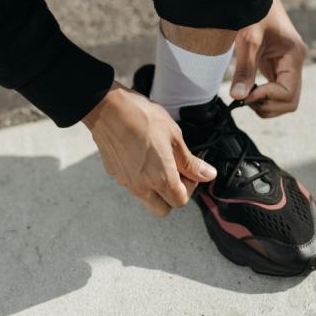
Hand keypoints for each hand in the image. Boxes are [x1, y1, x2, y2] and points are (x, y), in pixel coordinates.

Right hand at [83, 81, 217, 215]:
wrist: (107, 107)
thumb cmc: (142, 117)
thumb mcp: (174, 137)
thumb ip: (190, 162)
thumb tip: (208, 175)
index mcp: (160, 179)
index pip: (180, 201)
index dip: (190, 187)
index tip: (189, 170)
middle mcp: (141, 186)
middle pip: (162, 208)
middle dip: (172, 196)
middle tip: (176, 172)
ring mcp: (125, 180)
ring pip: (145, 197)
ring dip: (156, 187)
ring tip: (158, 160)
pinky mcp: (114, 171)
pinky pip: (131, 182)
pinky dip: (139, 175)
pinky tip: (140, 152)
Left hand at [230, 0, 306, 117]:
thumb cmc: (253, 12)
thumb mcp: (247, 39)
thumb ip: (244, 69)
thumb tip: (238, 97)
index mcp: (294, 56)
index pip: (289, 94)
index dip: (267, 99)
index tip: (246, 94)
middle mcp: (295, 63)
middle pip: (290, 102)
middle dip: (267, 105)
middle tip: (244, 96)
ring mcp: (288, 66)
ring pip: (284, 100)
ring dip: (265, 103)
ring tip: (244, 92)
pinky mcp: (278, 66)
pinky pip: (276, 91)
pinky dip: (262, 96)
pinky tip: (247, 88)